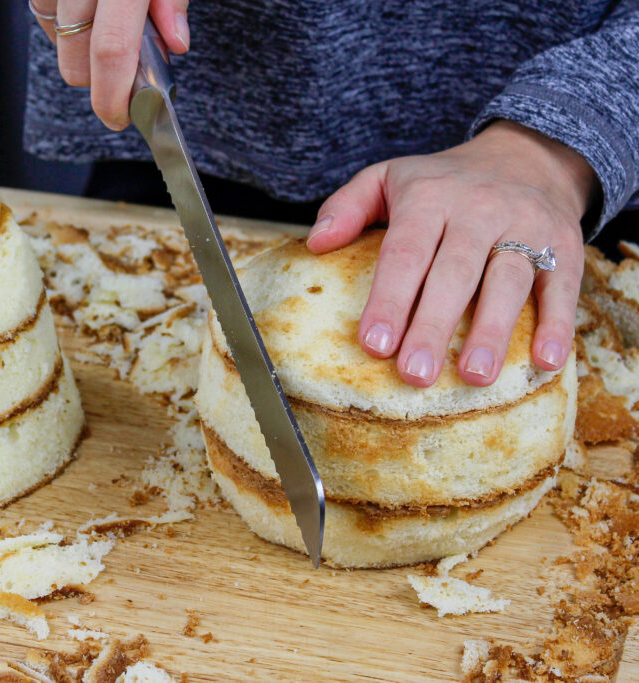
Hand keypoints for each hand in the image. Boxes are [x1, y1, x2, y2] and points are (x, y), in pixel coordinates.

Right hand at [31, 0, 189, 129]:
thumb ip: (172, 0)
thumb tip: (177, 42)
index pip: (111, 50)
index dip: (112, 95)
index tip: (119, 118)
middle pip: (76, 58)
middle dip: (98, 81)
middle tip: (124, 71)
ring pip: (56, 38)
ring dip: (80, 49)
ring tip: (108, 26)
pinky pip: (45, 15)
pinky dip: (64, 26)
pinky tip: (86, 16)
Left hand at [307, 121, 596, 386]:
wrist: (525, 156)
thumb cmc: (440, 183)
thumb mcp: (387, 177)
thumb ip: (346, 206)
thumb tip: (315, 244)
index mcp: (430, 197)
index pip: (406, 252)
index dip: (390, 299)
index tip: (373, 344)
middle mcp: (479, 210)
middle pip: (455, 273)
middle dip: (433, 325)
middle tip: (415, 374)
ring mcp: (526, 227)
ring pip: (508, 281)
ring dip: (492, 330)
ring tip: (473, 376)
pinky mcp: (565, 246)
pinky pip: (562, 286)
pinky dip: (558, 324)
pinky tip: (545, 361)